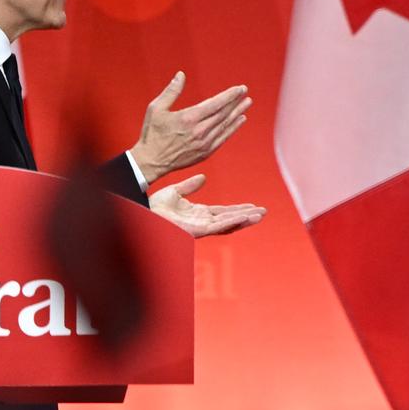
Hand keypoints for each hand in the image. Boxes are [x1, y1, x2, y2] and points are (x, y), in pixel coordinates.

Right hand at [132, 71, 250, 178]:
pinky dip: (233, 129)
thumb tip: (181, 74)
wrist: (152, 161)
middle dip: (236, 102)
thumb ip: (171, 91)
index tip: (239, 88)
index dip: (229, 95)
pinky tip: (240, 120)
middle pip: (223, 113)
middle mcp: (199, 131)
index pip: (216, 104)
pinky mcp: (205, 153)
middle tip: (245, 92)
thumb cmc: (152, 133)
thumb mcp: (156, 108)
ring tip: (246, 104)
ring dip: (237, 113)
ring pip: (225, 125)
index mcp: (188, 118)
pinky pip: (223, 138)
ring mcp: (204, 143)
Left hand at [146, 173, 264, 238]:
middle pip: (230, 219)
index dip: (239, 209)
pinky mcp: (197, 231)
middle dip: (247, 216)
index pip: (224, 211)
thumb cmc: (155, 206)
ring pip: (227, 225)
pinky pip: (217, 226)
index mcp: (199, 213)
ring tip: (259, 216)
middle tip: (263, 212)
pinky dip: (231, 222)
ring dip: (244, 220)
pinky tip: (242, 218)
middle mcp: (202, 222)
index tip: (253, 205)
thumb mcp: (175, 191)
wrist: (145, 212)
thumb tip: (203, 178)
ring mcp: (201, 227)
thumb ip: (189, 186)